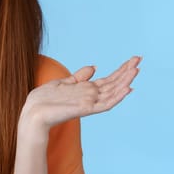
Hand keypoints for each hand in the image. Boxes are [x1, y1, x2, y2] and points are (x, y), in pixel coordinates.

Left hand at [19, 56, 141, 134]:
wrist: (33, 114)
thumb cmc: (44, 100)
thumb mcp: (63, 82)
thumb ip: (80, 76)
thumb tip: (94, 67)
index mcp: (87, 90)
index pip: (109, 79)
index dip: (121, 70)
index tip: (133, 60)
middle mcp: (91, 96)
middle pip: (114, 83)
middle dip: (127, 71)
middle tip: (140, 59)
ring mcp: (90, 103)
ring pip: (113, 92)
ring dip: (125, 81)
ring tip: (136, 70)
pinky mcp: (85, 109)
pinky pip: (105, 104)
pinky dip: (117, 97)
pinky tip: (127, 88)